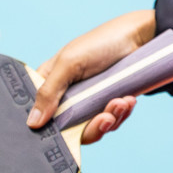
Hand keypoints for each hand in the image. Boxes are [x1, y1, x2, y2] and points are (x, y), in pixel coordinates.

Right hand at [27, 9, 156, 143]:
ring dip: (110, 119)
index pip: (39, 114)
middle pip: (68, 129)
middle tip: (106, 117)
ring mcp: (88, 101)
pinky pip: (111, 122)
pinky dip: (120, 115)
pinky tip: (128, 101)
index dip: (48, 128)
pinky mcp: (107, 104)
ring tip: (122, 102)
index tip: (64, 134)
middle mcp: (67, 96)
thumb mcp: (70, 63)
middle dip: (91, 127)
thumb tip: (32, 123)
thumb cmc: (101, 42)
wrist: (140, 38)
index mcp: (49, 83)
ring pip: (92, 128)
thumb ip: (49, 92)